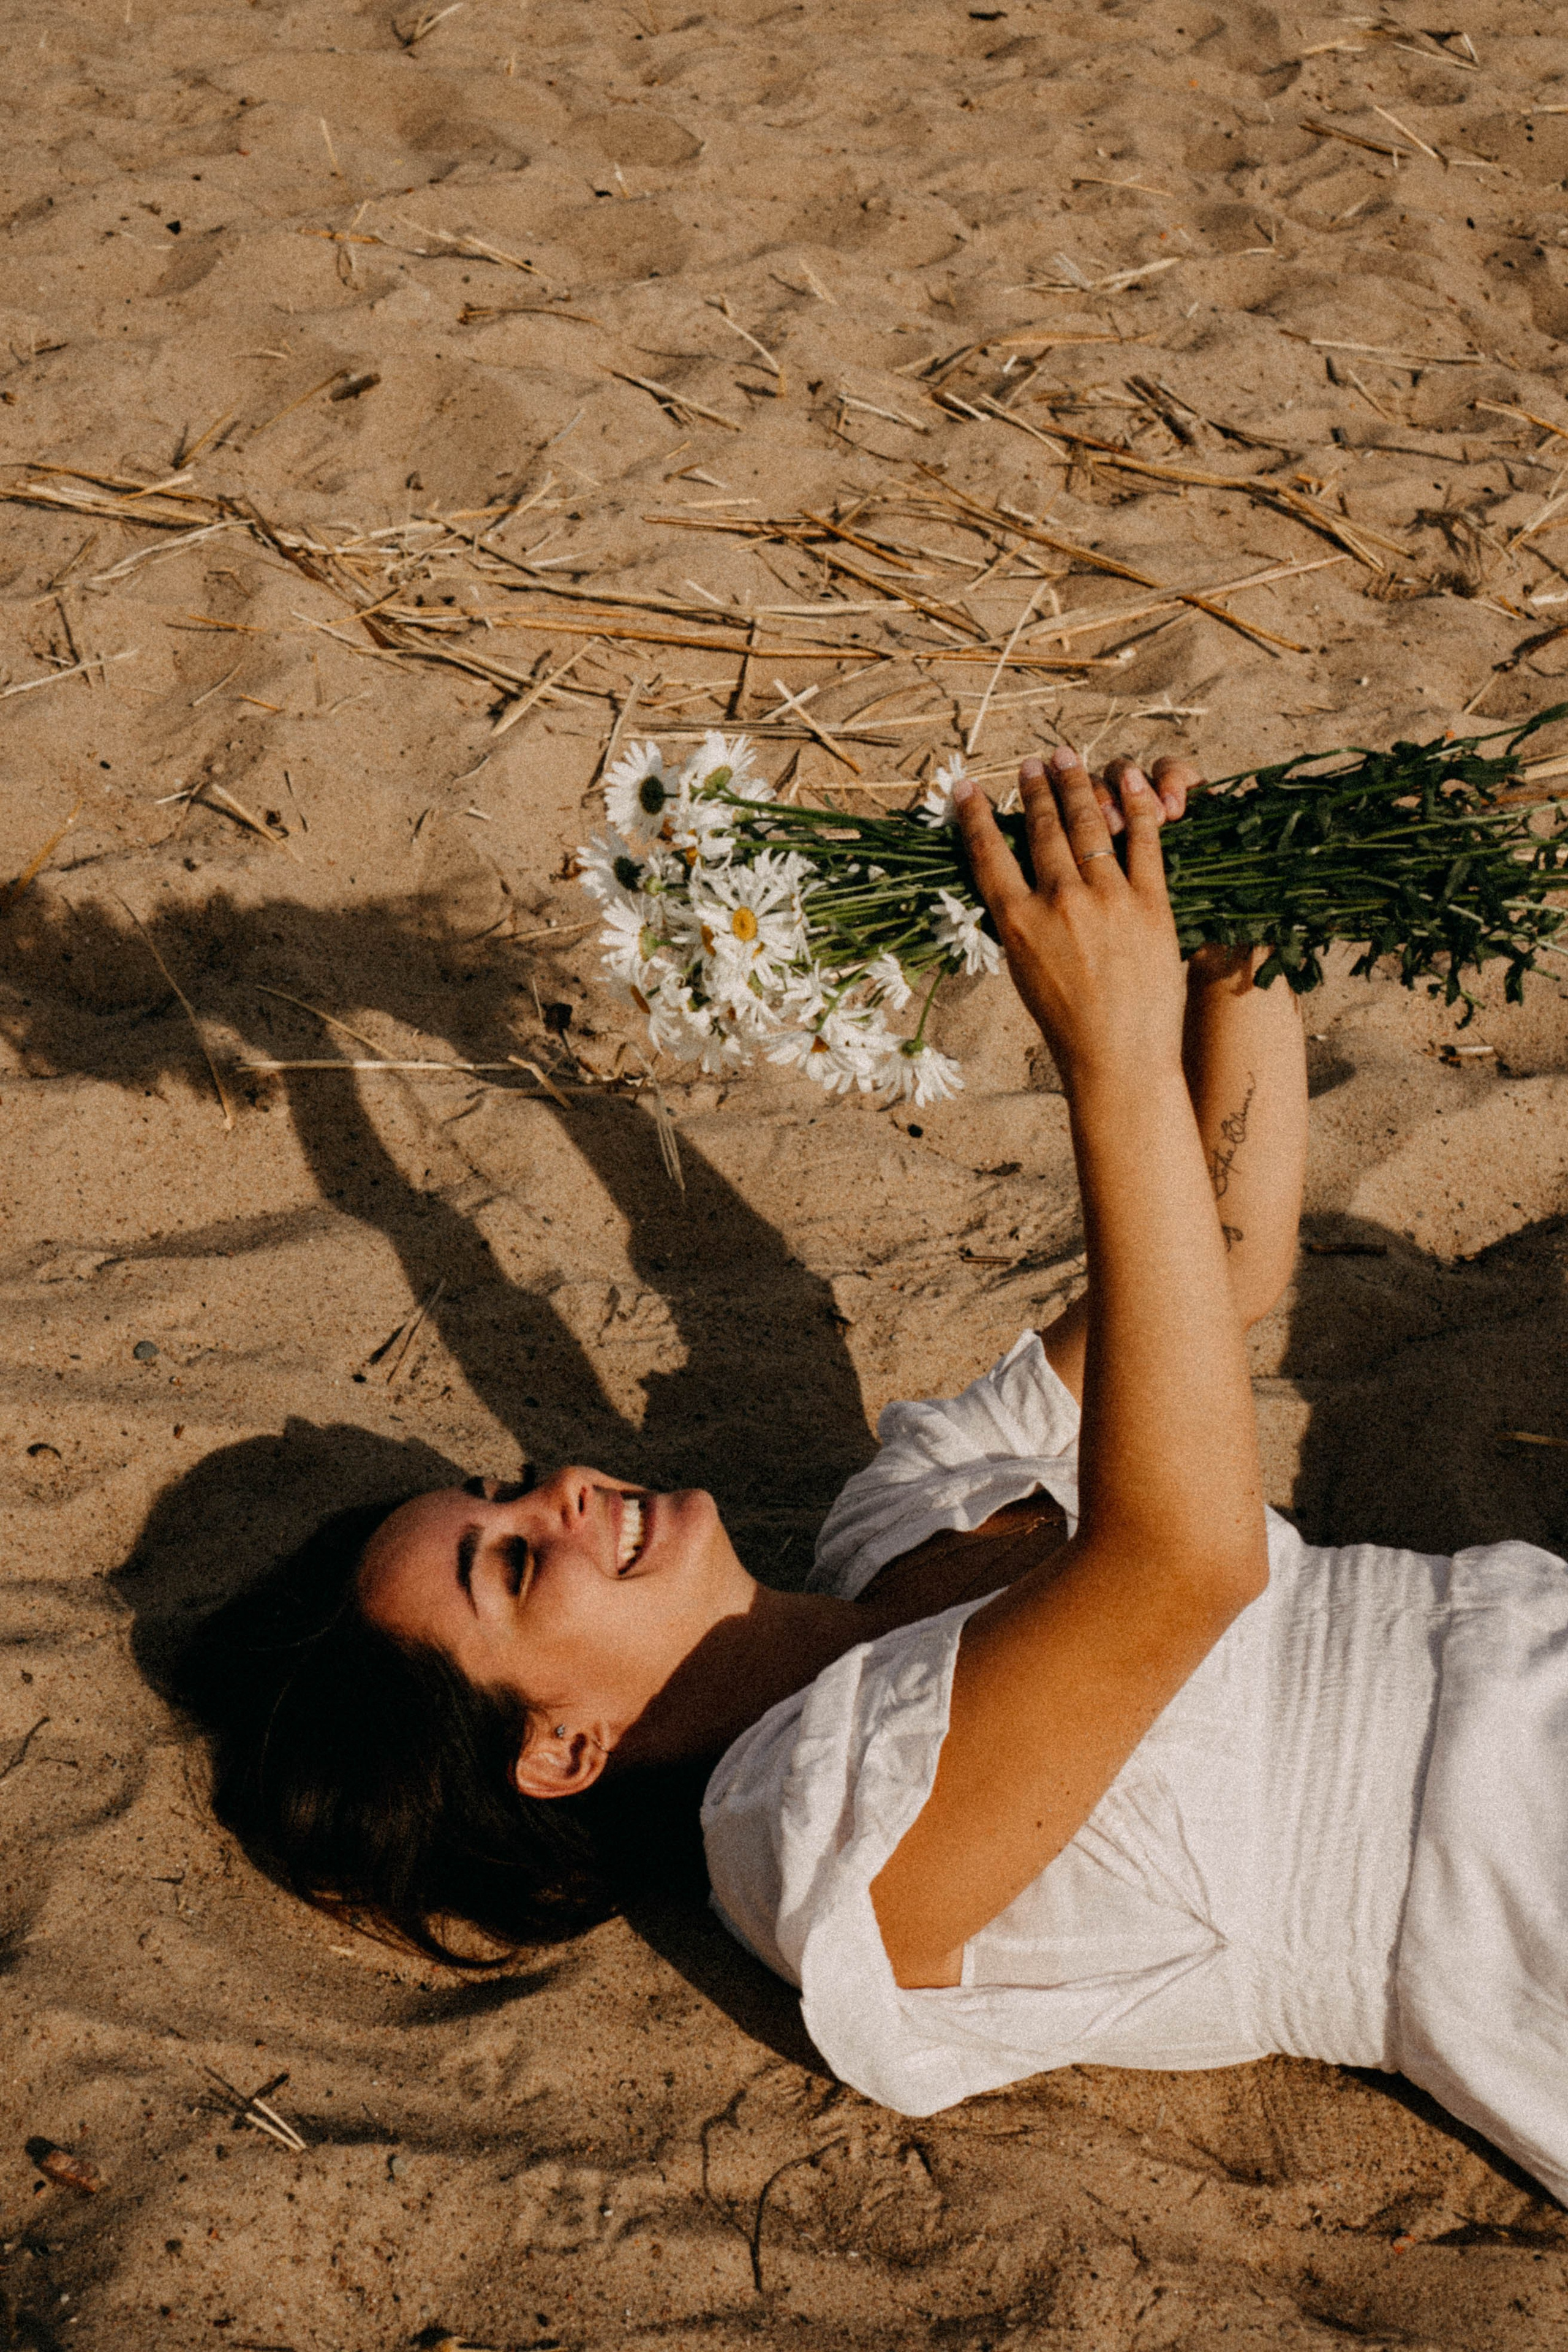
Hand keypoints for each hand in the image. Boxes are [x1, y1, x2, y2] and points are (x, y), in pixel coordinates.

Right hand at [953, 746, 1185, 1090]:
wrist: (1119, 1058)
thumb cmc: (1067, 1026)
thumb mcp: (1023, 972)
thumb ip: (1019, 924)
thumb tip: (1014, 883)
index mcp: (1017, 923)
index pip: (989, 854)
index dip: (976, 817)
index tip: (968, 789)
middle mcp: (1058, 902)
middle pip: (1041, 830)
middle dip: (1035, 790)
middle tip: (1032, 764)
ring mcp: (1106, 899)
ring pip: (1087, 825)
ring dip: (1074, 785)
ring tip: (1066, 760)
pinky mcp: (1150, 903)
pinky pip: (1143, 841)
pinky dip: (1135, 804)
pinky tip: (1126, 778)